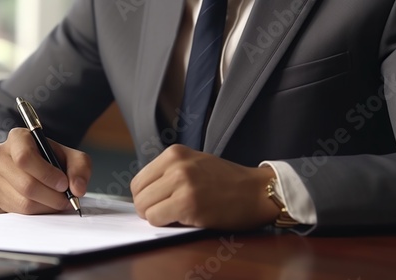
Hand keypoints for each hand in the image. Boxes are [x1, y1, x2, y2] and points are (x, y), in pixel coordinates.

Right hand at [0, 128, 90, 213]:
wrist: (37, 165)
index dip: (47, 174)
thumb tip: (77, 189)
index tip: (63, 183)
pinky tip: (48, 203)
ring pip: (23, 201)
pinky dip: (40, 211)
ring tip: (60, 200)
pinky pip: (20, 211)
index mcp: (18, 138)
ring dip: (48, 205)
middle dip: (52, 195)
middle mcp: (1, 156)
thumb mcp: (72, 156)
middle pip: (25, 184)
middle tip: (67, 198)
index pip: (25, 158)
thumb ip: (80, 169)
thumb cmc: (53, 158)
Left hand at [131, 144, 279, 230]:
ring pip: (144, 208)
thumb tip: (144, 194)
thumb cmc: (228, 181)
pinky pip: (156, 219)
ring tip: (176, 215)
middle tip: (166, 212)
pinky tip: (183, 219)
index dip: (146, 197)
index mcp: (175, 153)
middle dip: (149, 209)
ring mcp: (181, 183)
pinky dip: (165, 224)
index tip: (158, 203)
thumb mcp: (195, 163)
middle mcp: (176, 165)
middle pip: (139, 195)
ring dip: (157, 217)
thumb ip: (169, 173)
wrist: (257, 192)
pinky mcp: (187, 204)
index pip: (138, 180)